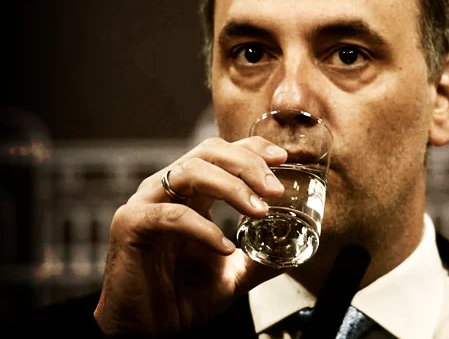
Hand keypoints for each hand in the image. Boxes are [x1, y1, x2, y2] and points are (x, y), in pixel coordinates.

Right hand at [94, 137, 287, 336]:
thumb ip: (261, 258)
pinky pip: (170, 214)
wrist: (146, 331)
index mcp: (190, 194)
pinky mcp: (130, 225)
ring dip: (231, 187)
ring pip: (191, 172)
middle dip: (248, 165)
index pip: (222, 153)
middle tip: (275, 189)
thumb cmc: (180, 298)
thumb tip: (297, 252)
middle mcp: (167, 190)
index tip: (282, 159)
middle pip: (209, 153)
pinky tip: (224, 247)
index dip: (251, 149)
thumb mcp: (233, 273)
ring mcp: (146, 203)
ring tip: (259, 211)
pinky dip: (203, 227)